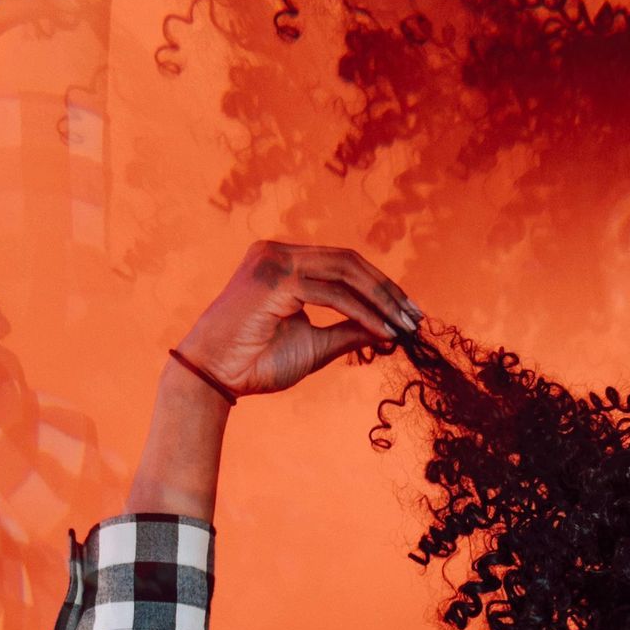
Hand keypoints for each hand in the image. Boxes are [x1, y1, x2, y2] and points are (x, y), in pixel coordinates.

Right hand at [173, 241, 421, 397]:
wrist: (214, 376)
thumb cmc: (256, 363)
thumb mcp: (316, 344)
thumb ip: (349, 331)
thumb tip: (388, 330)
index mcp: (284, 261)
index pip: (342, 264)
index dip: (379, 286)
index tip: (407, 312)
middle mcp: (277, 252)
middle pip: (348, 261)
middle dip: (387, 290)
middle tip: (416, 316)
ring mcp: (275, 261)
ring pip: (344, 273)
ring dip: (380, 301)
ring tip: (405, 325)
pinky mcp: (276, 279)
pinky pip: (333, 294)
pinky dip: (362, 313)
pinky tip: (384, 332)